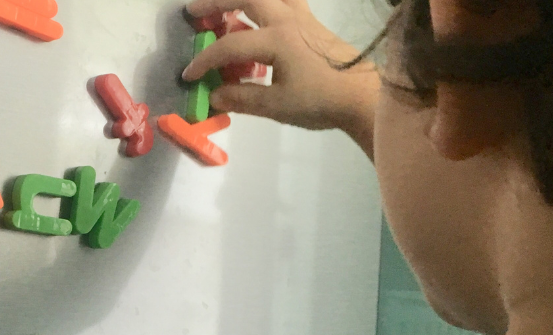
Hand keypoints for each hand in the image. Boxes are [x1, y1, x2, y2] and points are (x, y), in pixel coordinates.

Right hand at [182, 0, 379, 156]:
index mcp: (277, 40)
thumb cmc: (321, 102)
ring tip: (223, 8)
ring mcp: (301, 17)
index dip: (204, 61)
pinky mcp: (310, 22)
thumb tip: (214, 96)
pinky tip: (255, 15)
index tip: (189, 76)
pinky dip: (264, 2)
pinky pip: (283, 0)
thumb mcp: (277, 106)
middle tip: (194, 13)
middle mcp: (287, 20)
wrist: (363, 96)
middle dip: (215, 2)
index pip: (229, 45)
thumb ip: (242, 98)